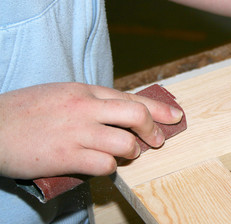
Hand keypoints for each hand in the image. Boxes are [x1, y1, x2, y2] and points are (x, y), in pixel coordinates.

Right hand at [0, 82, 182, 178]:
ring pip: (125, 142)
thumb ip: (92, 102)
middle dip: (154, 128)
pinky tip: (103, 164)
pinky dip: (110, 166)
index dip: (158, 107)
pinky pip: (105, 164)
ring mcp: (77, 132)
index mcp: (85, 91)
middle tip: (157, 140)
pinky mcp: (67, 156)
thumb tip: (119, 114)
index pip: (130, 97)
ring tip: (128, 153)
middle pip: (136, 114)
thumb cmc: (28, 111)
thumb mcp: (63, 95)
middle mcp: (85, 108)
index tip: (175, 115)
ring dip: (132, 151)